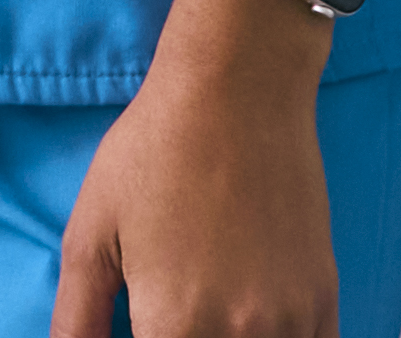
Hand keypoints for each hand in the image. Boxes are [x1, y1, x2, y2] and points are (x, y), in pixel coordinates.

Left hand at [63, 0, 355, 337]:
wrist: (238, 88)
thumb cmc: (160, 149)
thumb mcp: (90, 233)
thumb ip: (77, 318)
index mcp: (173, 325)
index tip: (140, 328)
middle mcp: (239, 334)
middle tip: (168, 312)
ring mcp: (290, 321)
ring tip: (203, 310)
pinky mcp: (324, 300)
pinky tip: (250, 321)